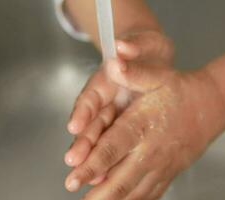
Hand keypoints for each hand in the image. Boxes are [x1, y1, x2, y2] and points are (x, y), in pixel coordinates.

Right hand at [65, 30, 173, 168]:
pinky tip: (107, 178)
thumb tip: (122, 45)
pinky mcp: (120, 125)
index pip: (91, 95)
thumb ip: (133, 45)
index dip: (83, 111)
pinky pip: (112, 144)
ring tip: (91, 178)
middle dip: (83, 142)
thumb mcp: (143, 43)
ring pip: (99, 137)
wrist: (150, 57)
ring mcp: (111, 114)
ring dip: (93, 157)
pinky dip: (109, 161)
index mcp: (107, 80)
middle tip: (74, 160)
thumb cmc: (145, 50)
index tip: (75, 126)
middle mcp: (105, 100)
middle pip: (91, 122)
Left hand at [65, 60, 224, 198]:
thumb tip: (114, 61)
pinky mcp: (169, 173)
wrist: (211, 106)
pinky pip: (150, 194)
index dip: (91, 164)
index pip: (112, 148)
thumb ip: (135, 71)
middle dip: (98, 193)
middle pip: (121, 179)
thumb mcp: (158, 75)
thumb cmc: (180, 91)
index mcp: (143, 125)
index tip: (73, 178)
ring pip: (134, 191)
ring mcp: (162, 165)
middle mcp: (151, 150)